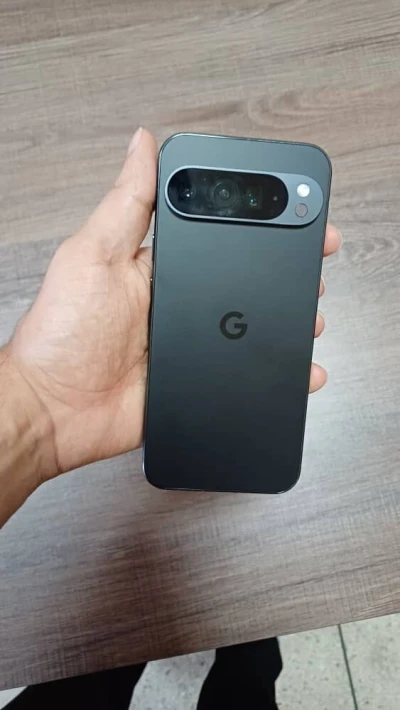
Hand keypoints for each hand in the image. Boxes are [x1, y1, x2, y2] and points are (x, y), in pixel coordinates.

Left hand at [9, 128, 340, 479]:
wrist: (54, 410)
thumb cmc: (63, 333)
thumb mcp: (93, 255)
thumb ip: (127, 205)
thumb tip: (142, 144)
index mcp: (161, 267)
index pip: (221, 235)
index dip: (261, 223)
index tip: (298, 214)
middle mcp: (181, 304)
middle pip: (245, 283)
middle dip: (285, 274)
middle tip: (313, 270)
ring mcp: (191, 345)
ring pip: (252, 330)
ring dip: (287, 322)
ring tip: (311, 317)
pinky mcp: (196, 382)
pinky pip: (244, 376)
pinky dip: (275, 376)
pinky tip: (299, 371)